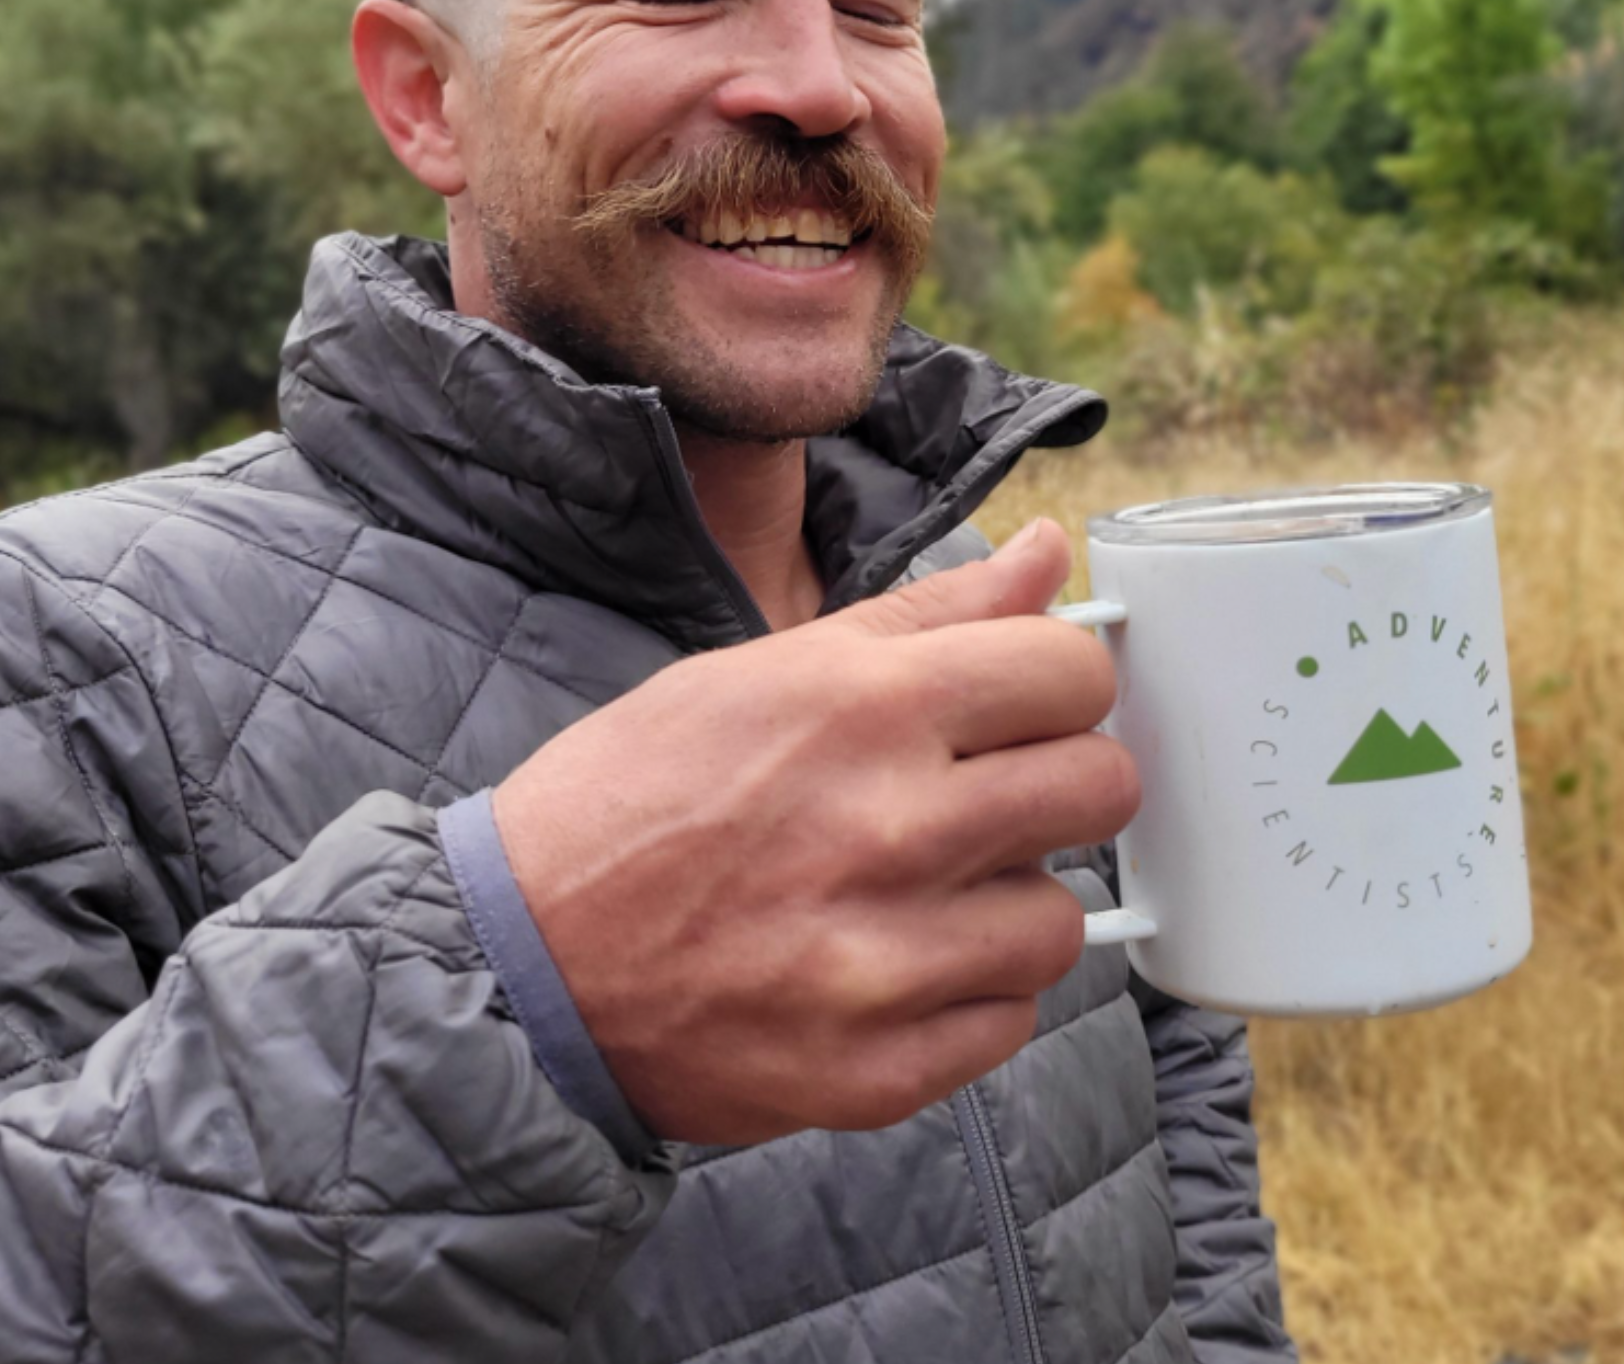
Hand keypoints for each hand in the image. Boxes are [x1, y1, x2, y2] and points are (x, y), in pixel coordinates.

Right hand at [490, 519, 1135, 1144]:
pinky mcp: (878, 1071)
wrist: (522, 963)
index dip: (1061, 681)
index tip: (1028, 701)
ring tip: (926, 886)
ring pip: (1062, 919)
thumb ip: (929, 612)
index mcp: (863, 708)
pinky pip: (1009, 1022)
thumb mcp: (766, 669)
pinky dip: (969, 992)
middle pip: (1101, 790)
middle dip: (1061, 779)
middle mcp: (889, 830)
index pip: (1071, 675)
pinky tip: (896, 959)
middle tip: (993, 791)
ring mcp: (886, 962)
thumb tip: (1048, 551)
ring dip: (1010, 898)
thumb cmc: (636, 795)